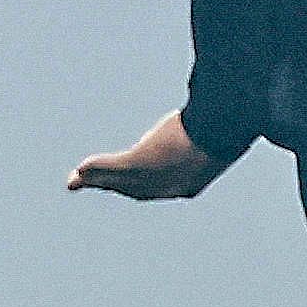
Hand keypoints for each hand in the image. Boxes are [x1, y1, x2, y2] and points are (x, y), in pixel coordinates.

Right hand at [68, 109, 225, 200]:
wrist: (227, 129)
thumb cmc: (229, 126)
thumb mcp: (219, 131)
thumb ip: (212, 127)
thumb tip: (220, 117)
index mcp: (190, 183)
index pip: (155, 188)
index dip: (135, 185)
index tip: (119, 183)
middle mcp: (171, 187)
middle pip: (132, 188)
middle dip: (109, 184)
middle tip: (83, 182)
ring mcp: (155, 176)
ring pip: (121, 181)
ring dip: (97, 178)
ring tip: (76, 178)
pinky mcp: (141, 162)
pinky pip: (114, 169)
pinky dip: (97, 170)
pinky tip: (80, 170)